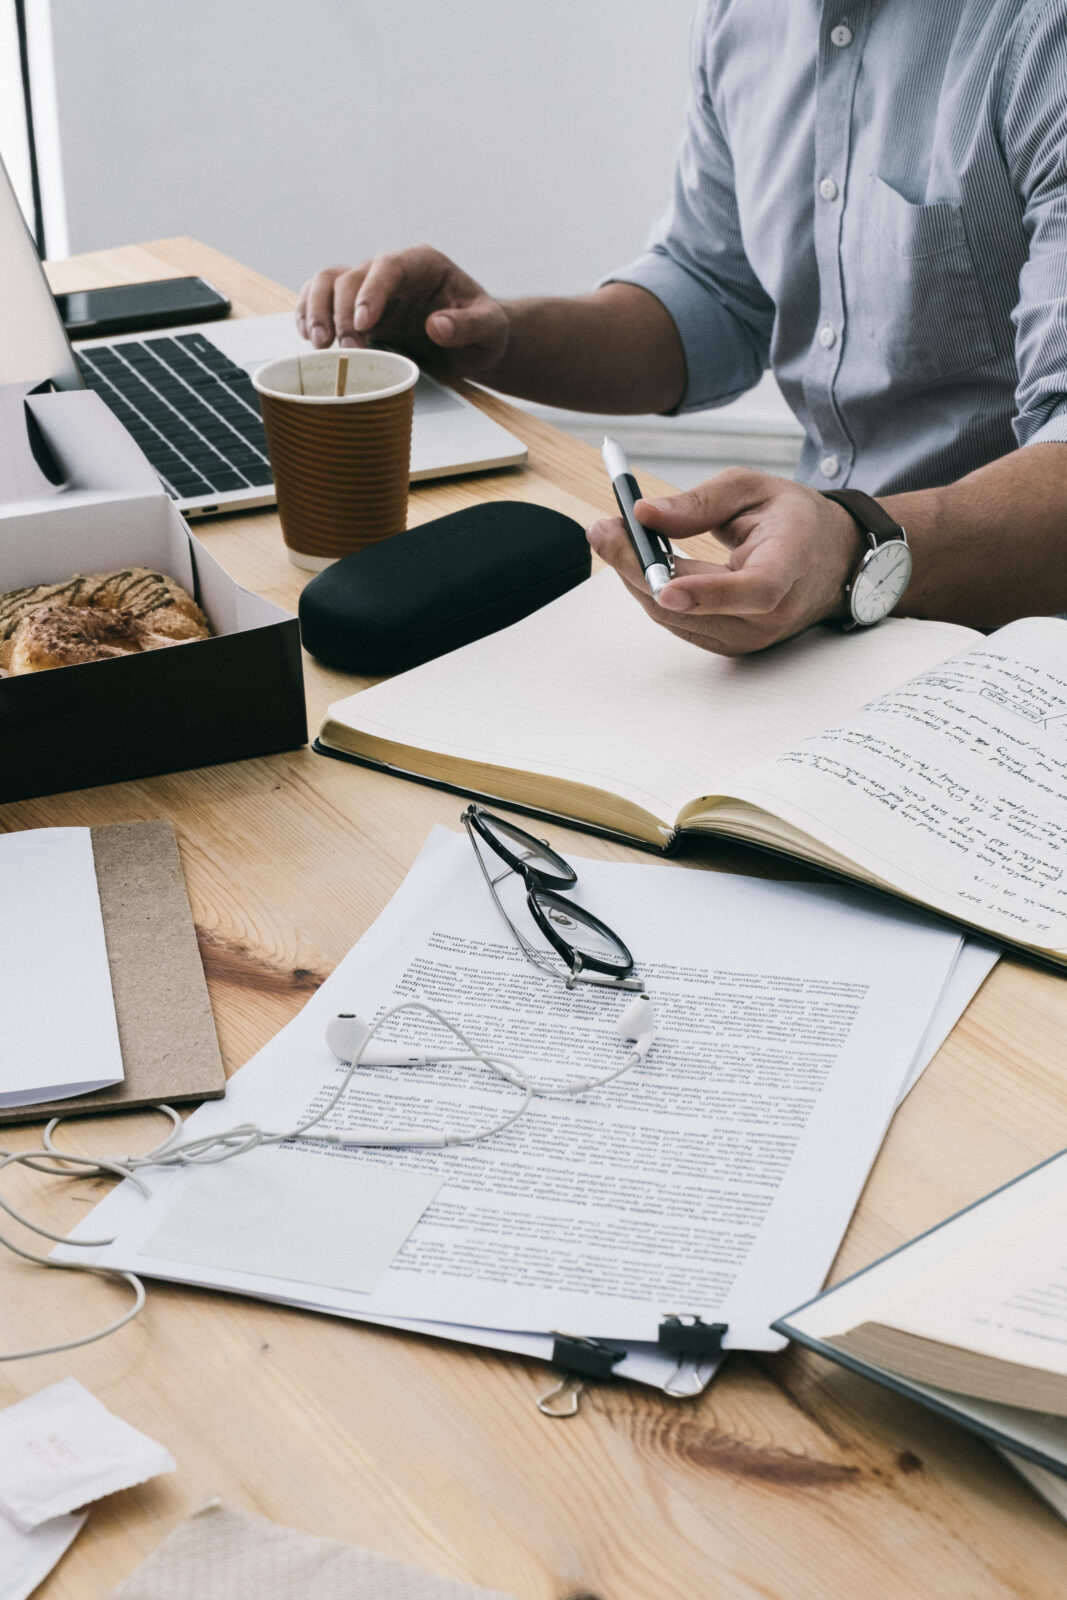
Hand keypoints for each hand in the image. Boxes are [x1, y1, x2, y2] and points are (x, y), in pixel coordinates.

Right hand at [295, 246, 509, 375]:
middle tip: (343, 349)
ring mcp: (371, 287)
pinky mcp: (357, 307)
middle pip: (351, 276)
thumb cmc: (484, 332)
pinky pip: (322, 299)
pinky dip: (310, 314)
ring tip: (318, 345)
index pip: (389, 266)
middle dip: (340, 312)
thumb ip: (468, 326)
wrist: (473, 343)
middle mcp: (392, 270)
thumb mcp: (489, 330)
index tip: (363, 323)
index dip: (371, 292)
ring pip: (328, 282)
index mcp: (423, 263)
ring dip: (316, 310)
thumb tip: (437, 326)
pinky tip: (309, 338)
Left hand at [586, 469, 865, 655]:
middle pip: (694, 605)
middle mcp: (771, 614)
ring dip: (637, 578)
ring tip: (614, 536)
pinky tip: (639, 561)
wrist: (829, 561)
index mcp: (789, 567)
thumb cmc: (793, 521)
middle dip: (638, 567)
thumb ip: (699, 501)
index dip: (708, 592)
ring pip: (675, 617)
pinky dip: (652, 591)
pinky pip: (677, 623)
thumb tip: (644, 515)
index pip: (754, 590)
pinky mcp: (729, 646)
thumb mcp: (752, 489)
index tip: (667, 587)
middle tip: (603, 531)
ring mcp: (750, 638)